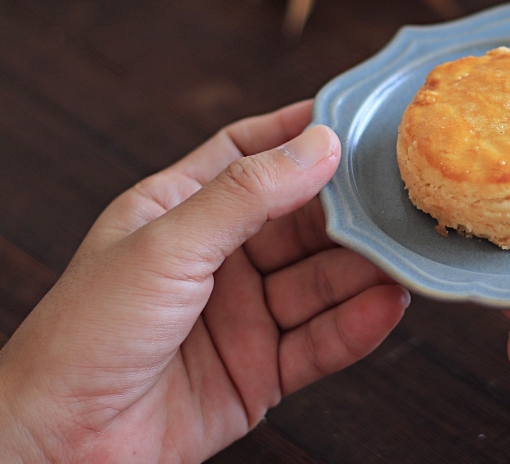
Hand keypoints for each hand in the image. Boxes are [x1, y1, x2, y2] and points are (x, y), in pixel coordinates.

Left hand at [0, 101, 409, 462]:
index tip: (352, 119)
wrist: (62, 449)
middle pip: (300, 221)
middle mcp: (217, 258)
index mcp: (180, 211)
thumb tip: (318, 145)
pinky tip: (387, 306)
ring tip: (406, 258)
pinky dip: (357, 325)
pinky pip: (320, 340)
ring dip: (363, 271)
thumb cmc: (84, 336)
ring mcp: (242, 314)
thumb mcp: (167, 246)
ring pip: (319, 282)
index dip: (297, 134)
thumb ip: (247, 195)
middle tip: (400, 199)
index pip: (246, 154)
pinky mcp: (260, 370)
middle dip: (349, 213)